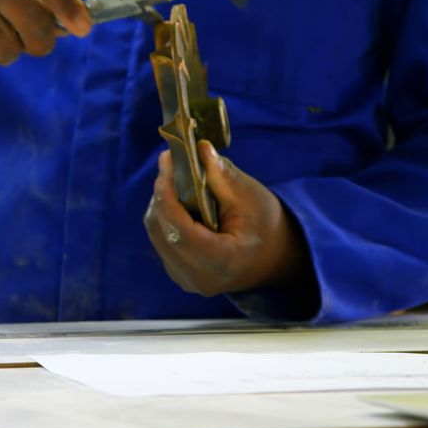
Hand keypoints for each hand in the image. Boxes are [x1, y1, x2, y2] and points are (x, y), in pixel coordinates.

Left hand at [144, 141, 310, 294]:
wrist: (270, 258)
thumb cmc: (265, 227)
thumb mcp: (251, 198)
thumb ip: (223, 175)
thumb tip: (200, 148)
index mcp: (222, 262)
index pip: (179, 231)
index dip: (167, 195)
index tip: (167, 162)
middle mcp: (198, 277)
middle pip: (163, 231)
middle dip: (162, 193)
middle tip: (169, 162)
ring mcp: (184, 278)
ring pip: (157, 234)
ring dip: (161, 202)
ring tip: (173, 176)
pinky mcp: (176, 272)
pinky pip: (160, 239)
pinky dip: (164, 215)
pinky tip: (176, 198)